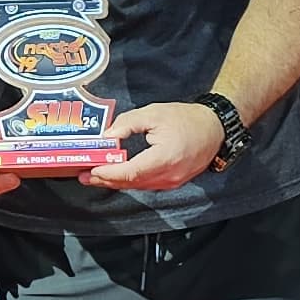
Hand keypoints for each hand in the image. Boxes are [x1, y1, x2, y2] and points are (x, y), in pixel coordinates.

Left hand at [81, 100, 224, 190]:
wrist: (214, 128)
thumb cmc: (186, 119)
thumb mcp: (153, 113)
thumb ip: (127, 124)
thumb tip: (107, 136)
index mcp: (164, 158)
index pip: (130, 172)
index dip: (109, 173)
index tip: (92, 170)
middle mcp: (169, 175)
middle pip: (131, 183)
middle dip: (106, 180)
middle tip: (85, 176)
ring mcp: (172, 181)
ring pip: (138, 186)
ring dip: (116, 182)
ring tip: (96, 176)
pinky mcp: (173, 182)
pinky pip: (147, 185)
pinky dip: (130, 181)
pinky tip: (118, 175)